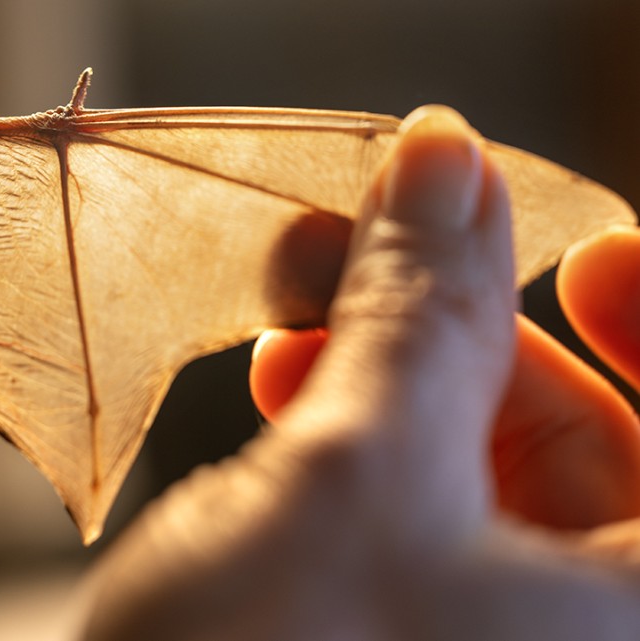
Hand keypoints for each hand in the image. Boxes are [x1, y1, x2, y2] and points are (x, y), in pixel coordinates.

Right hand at [82, 106, 639, 639]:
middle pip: (587, 446)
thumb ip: (420, 310)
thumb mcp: (357, 481)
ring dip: (390, 369)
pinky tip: (284, 393)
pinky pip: (409, 519)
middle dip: (472, 329)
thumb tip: (449, 160)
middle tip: (380, 242)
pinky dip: (353, 439)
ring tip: (297, 313)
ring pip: (479, 476)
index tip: (588, 250)